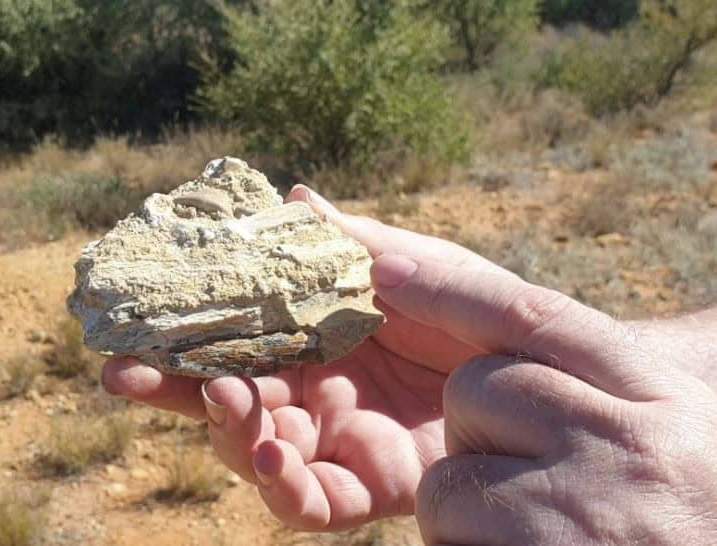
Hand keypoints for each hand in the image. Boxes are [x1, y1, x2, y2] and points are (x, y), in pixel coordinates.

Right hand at [102, 186, 509, 529]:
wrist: (546, 369)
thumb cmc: (480, 308)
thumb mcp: (422, 265)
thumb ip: (356, 243)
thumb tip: (295, 195)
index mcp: (311, 338)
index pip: (230, 335)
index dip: (179, 329)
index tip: (128, 319)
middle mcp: (310, 391)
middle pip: (223, 396)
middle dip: (169, 389)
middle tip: (125, 374)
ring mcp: (334, 441)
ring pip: (253, 449)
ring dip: (225, 430)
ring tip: (226, 400)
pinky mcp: (368, 485)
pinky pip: (309, 500)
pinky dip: (282, 486)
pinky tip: (274, 457)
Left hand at [385, 251, 716, 543]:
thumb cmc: (697, 514)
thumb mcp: (680, 435)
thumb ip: (605, 386)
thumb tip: (499, 341)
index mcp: (660, 398)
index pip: (534, 316)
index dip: (450, 289)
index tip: (384, 269)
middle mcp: (625, 445)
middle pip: (472, 392)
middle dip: (477, 436)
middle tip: (534, 484)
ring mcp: (583, 514)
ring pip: (447, 484)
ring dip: (468, 517)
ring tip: (541, 541)